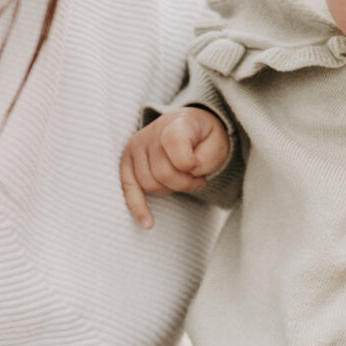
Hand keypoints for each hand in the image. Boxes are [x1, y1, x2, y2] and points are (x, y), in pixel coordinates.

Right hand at [119, 107, 231, 228]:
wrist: (191, 128)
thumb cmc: (205, 139)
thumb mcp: (218, 143)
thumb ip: (206, 157)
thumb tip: (186, 171)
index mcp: (176, 123)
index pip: (175, 144)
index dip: (191, 164)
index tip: (199, 168)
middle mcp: (151, 132)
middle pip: (162, 172)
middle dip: (185, 183)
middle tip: (197, 179)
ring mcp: (137, 147)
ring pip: (149, 184)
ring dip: (171, 190)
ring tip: (184, 180)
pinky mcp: (127, 162)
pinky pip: (128, 188)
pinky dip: (137, 207)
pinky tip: (148, 223)